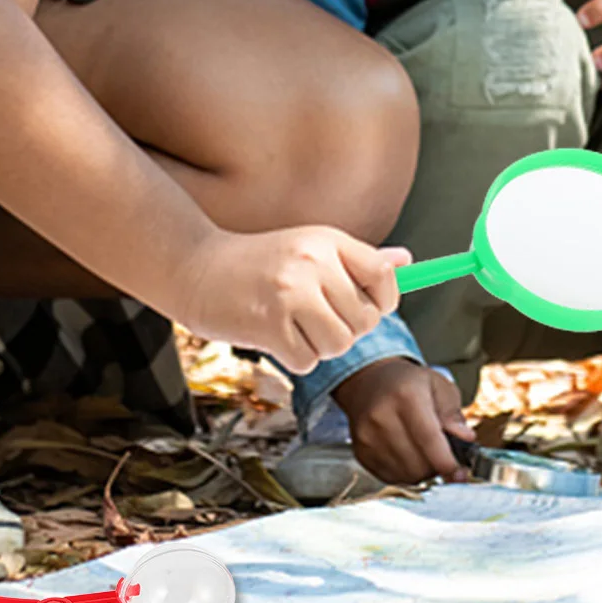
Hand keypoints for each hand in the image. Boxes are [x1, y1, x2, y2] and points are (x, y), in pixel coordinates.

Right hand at [173, 228, 410, 375]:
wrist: (195, 268)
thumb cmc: (257, 263)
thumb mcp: (308, 248)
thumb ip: (357, 260)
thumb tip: (406, 262)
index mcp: (328, 241)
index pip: (384, 277)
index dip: (382, 301)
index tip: (363, 306)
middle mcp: (313, 262)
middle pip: (364, 320)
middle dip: (344, 329)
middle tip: (313, 318)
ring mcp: (291, 292)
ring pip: (339, 344)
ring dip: (320, 347)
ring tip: (294, 327)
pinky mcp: (269, 323)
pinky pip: (307, 361)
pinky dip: (294, 357)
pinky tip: (273, 335)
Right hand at [332, 358, 475, 484]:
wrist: (368, 382)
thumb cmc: (407, 383)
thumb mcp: (438, 386)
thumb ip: (454, 414)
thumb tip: (465, 438)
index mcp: (406, 395)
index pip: (429, 438)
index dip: (447, 462)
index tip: (459, 473)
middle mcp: (382, 416)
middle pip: (418, 463)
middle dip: (437, 467)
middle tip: (442, 456)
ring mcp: (367, 436)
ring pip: (405, 475)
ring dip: (421, 472)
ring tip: (424, 453)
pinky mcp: (361, 451)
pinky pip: (390, 478)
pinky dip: (404, 473)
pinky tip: (407, 455)